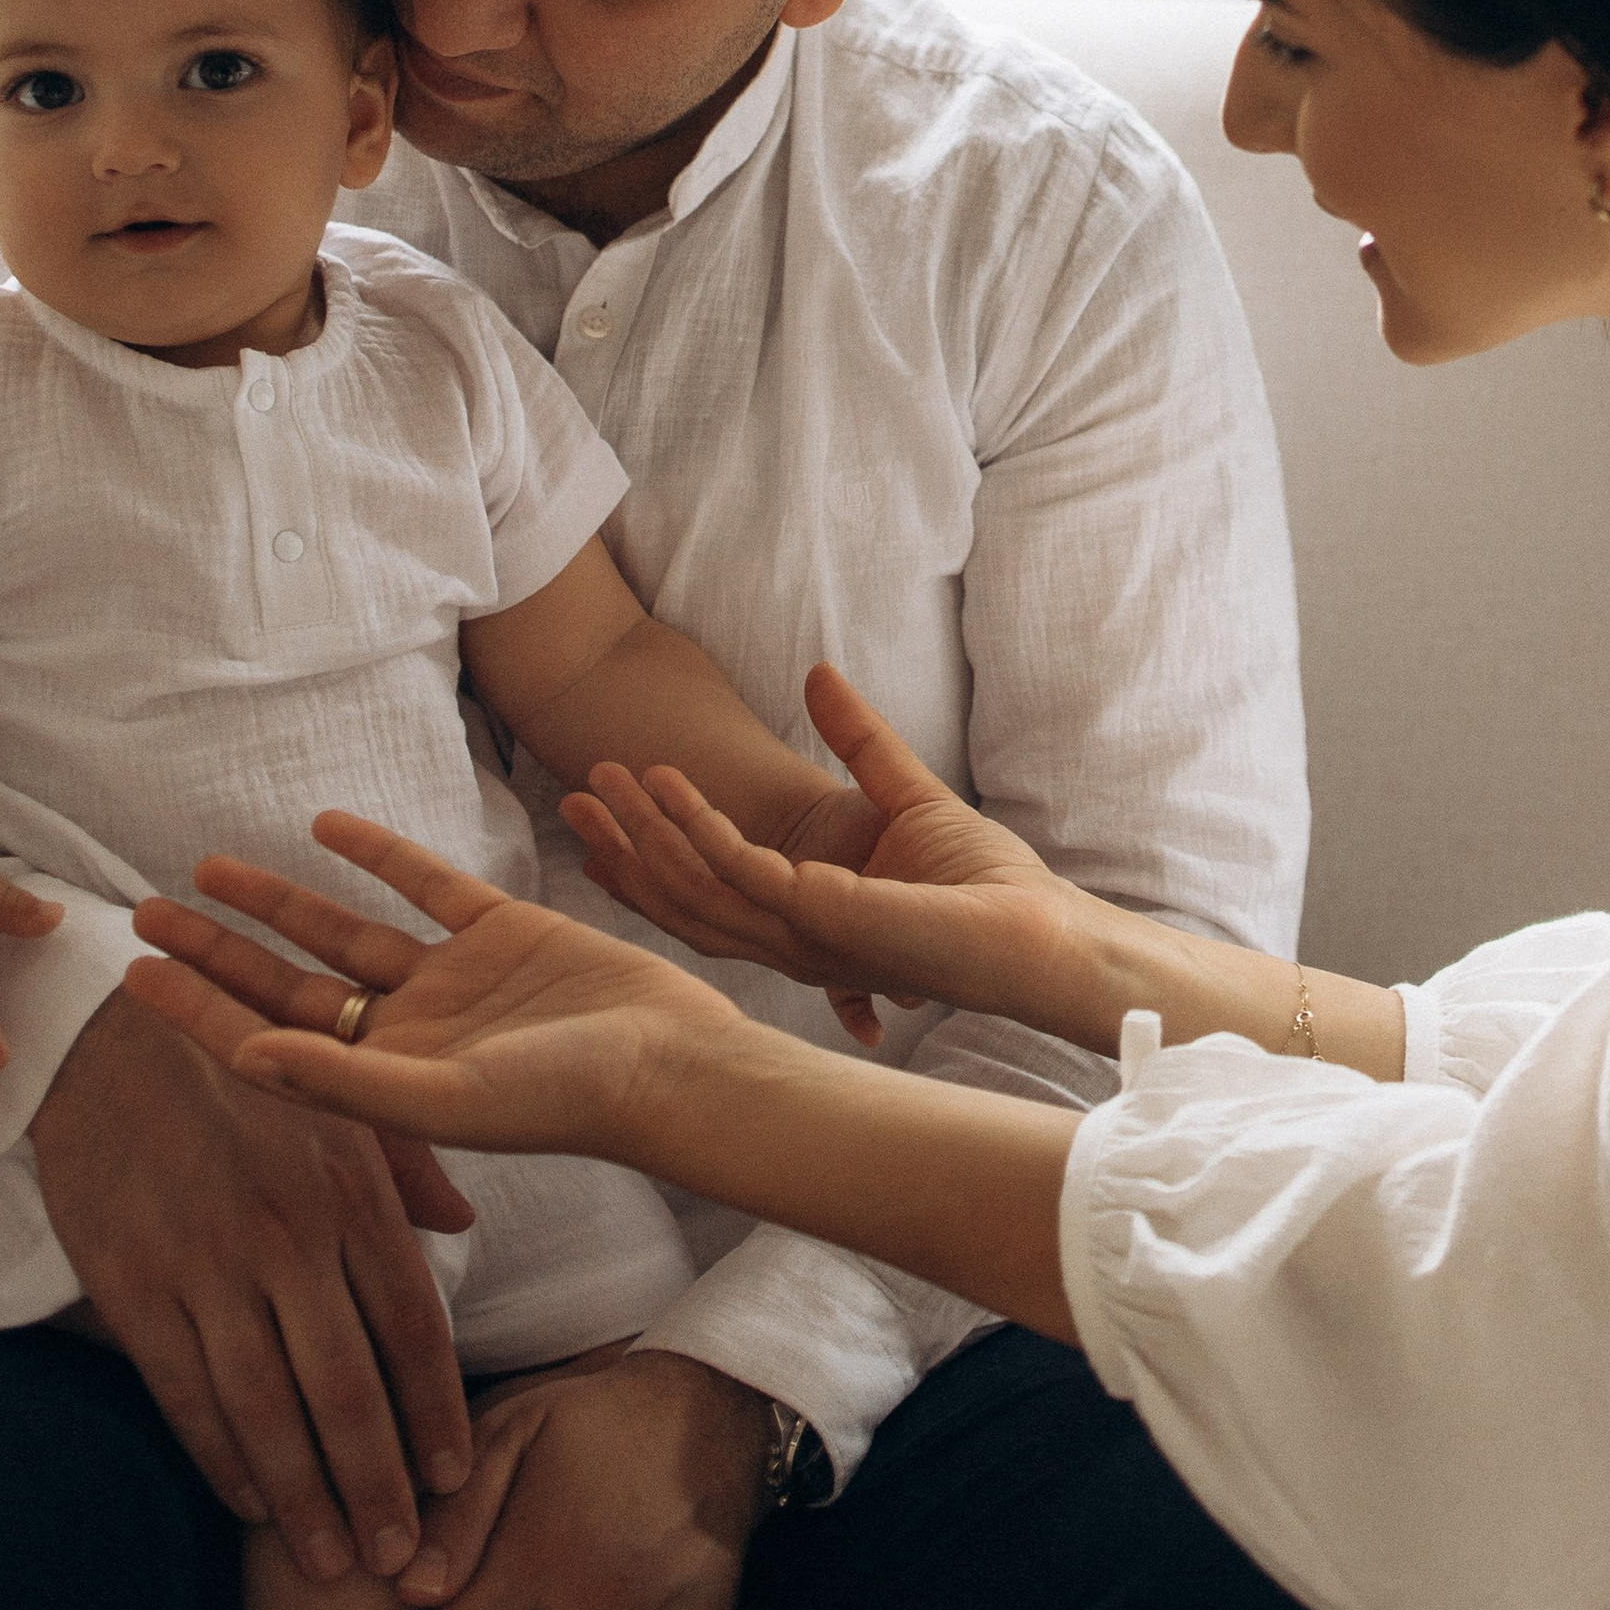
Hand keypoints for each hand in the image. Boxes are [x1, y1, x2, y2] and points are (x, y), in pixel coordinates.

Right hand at [29, 985, 478, 1580]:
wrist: (109, 1043)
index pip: (413, 1321)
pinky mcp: (134, 1287)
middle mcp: (288, 1236)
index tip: (454, 1478)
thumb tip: (463, 1226)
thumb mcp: (336, 1106)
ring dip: (304, 1496)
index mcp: (349, 1191)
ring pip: (268, 1408)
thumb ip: (406, 1170)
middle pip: (348, 1385)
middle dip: (378, 1482)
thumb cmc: (239, 1076)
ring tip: (330, 1562)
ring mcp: (208, 1266)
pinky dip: (222, 1458)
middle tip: (398, 1559)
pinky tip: (250, 1503)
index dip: (436, 1408)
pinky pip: (185, 1393)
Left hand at [126, 806, 752, 1156]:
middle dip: (218, 952)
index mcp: (384, 1082)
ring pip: (344, 934)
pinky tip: (327, 826)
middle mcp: (408, 1033)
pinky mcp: (504, 932)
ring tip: (207, 870)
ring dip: (278, 903)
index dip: (198, 1009)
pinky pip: (425, 885)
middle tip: (145, 915)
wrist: (673, 1062)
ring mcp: (454, 981)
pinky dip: (378, 855)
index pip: (265, 1041)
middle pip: (289, 986)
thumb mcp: (445, 1100)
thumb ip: (344, 1081)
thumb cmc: (566, 1100)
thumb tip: (243, 1058)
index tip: (134, 974)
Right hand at [566, 664, 1112, 1050]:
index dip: (642, 855)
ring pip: (699, 886)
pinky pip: (750, 877)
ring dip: (648, 832)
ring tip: (609, 779)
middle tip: (571, 792)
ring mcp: (807, 934)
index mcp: (801, 918)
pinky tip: (675, 795)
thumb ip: (857, 738)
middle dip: (621, 846)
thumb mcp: (904, 792)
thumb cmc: (981, 884)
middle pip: (680, 895)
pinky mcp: (832, 922)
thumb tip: (818, 672)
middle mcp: (791, 936)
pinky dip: (707, 834)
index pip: (698, 892)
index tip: (595, 813)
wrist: (1037, 931)